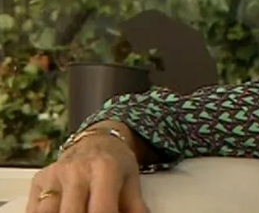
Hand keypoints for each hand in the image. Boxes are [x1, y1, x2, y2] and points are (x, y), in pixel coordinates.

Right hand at [26, 134, 147, 212]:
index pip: (101, 210)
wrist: (96, 140)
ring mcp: (53, 176)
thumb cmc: (116, 164)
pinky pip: (35, 210)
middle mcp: (75, 170)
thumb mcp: (132, 182)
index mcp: (104, 169)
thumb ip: (135, 208)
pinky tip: (61, 212)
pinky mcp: (38, 182)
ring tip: (80, 212)